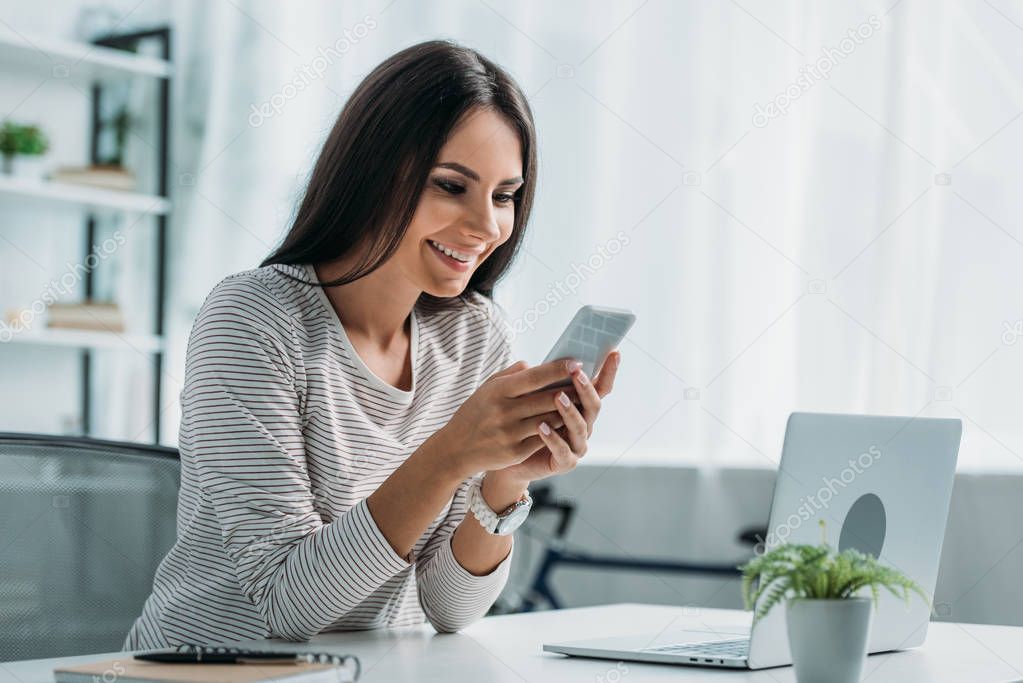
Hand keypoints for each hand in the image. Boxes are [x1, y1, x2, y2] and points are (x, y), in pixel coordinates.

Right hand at [435, 358, 585, 479]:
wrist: (456, 449)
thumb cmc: (475, 413)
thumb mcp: (487, 388)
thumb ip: (511, 375)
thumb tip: (535, 365)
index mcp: (498, 391)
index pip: (534, 377)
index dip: (558, 369)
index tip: (576, 362)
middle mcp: (504, 411)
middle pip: (547, 399)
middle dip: (571, 390)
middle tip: (588, 382)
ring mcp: (510, 433)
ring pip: (549, 419)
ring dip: (567, 411)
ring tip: (582, 401)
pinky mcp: (514, 452)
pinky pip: (542, 439)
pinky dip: (556, 430)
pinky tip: (565, 423)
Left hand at [491, 350, 620, 485]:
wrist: (510, 458)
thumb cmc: (523, 423)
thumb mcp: (533, 398)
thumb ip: (544, 382)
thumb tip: (545, 360)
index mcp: (580, 407)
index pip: (599, 387)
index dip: (608, 371)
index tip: (614, 353)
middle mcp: (584, 425)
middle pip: (593, 406)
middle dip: (586, 388)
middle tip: (576, 372)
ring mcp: (577, 445)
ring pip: (580, 427)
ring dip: (570, 411)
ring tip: (557, 397)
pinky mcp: (565, 462)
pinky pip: (562, 450)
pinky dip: (553, 438)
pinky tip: (541, 427)